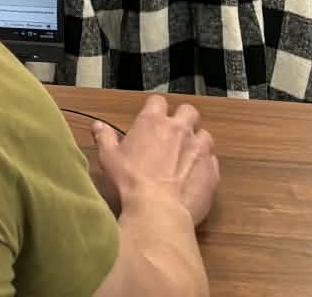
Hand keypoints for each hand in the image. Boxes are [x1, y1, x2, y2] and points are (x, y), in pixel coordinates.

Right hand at [92, 95, 218, 227]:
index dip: (155, 108)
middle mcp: (180, 130)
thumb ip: (104, 137)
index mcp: (153, 122)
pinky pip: (213, 161)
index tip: (151, 119)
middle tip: (174, 133)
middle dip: (184, 118)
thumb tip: (98, 126)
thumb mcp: (109, 157)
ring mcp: (200, 150)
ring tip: (187, 156)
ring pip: (205, 135)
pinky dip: (205, 165)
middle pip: (189, 111)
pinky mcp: (212, 171)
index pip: (158, 101)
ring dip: (198, 142)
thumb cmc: (131, 181)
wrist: (158, 209)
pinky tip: (194, 176)